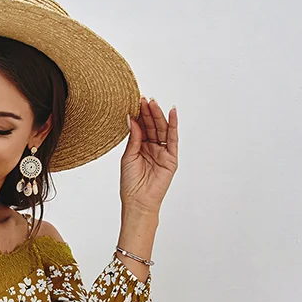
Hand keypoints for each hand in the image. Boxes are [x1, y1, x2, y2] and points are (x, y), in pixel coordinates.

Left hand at [120, 97, 178, 215]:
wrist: (138, 201)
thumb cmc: (130, 183)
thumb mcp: (128, 157)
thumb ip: (133, 138)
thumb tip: (132, 118)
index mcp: (140, 147)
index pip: (141, 127)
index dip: (139, 115)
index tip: (136, 101)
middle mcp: (152, 148)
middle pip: (152, 126)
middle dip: (148, 112)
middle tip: (144, 99)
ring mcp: (162, 152)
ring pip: (162, 130)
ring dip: (158, 115)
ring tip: (153, 103)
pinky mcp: (171, 158)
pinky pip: (173, 139)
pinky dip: (173, 125)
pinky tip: (172, 113)